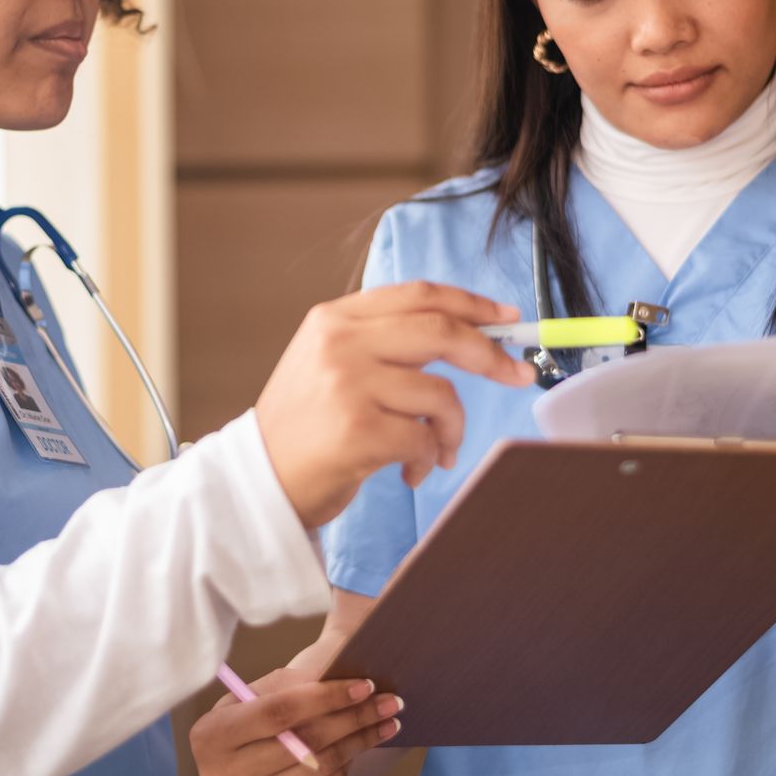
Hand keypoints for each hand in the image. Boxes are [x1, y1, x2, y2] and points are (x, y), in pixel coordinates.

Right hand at [189, 667, 403, 775]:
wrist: (249, 750)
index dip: (325, 698)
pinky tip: (358, 745)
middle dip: (354, 718)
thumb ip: (296, 684)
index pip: (277, 712)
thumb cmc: (261, 708)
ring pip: (319, 766)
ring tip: (388, 721)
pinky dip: (345, 764)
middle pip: (303, 742)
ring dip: (360, 740)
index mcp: (210, 734)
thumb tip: (350, 679)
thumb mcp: (264, 688)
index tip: (365, 685)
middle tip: (392, 701)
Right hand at [256, 281, 535, 526]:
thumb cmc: (306, 427)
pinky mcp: (358, 431)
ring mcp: (348, 385)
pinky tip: (409, 471)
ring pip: (441, 394)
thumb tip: (470, 334)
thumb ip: (386, 343)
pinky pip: (425, 439)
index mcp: (335, 319)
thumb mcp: (330, 364)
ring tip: (437, 451)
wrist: (258, 481)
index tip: (507, 317)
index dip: (472, 303)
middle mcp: (340, 343)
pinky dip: (430, 460)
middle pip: (441, 331)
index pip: (419, 294)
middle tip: (517, 374)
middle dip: (490, 354)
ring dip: (452, 430)